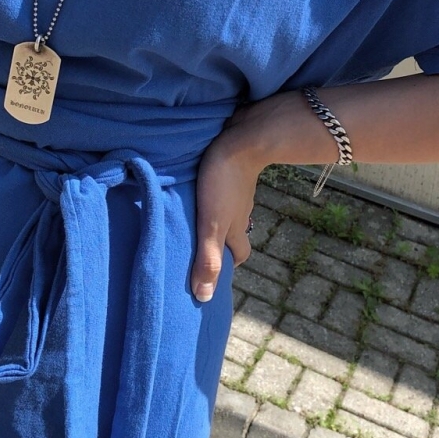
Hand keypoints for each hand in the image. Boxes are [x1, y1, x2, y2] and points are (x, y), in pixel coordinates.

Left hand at [189, 97, 286, 301]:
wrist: (243, 139)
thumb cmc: (223, 183)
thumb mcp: (211, 225)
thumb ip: (207, 259)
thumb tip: (204, 298)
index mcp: (236, 228)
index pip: (240, 254)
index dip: (229, 264)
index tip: (214, 270)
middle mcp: (241, 212)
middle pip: (235, 233)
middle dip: (222, 243)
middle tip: (202, 246)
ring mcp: (238, 191)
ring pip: (230, 212)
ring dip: (217, 218)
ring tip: (195, 220)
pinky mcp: (233, 172)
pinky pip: (225, 190)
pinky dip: (215, 196)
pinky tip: (202, 190)